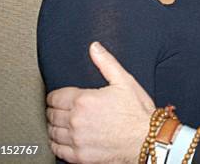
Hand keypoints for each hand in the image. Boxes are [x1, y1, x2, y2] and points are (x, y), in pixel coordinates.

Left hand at [46, 42, 154, 162]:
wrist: (147, 139)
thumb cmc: (138, 112)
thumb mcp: (125, 81)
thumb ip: (106, 62)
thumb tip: (94, 47)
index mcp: (84, 100)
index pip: (54, 97)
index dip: (56, 96)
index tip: (59, 97)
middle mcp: (76, 120)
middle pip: (51, 114)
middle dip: (55, 110)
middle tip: (62, 109)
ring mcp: (76, 140)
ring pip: (52, 132)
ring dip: (55, 126)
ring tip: (63, 124)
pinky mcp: (79, 156)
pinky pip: (57, 150)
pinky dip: (57, 144)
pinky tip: (64, 139)